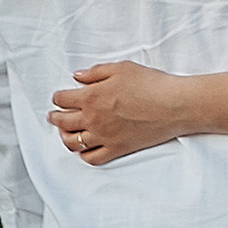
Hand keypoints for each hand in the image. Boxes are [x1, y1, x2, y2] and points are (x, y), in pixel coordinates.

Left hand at [49, 61, 188, 166]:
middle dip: (55, 117)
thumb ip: (96, 72)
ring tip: (65, 132)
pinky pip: (92, 158)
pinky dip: (83, 154)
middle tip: (53, 115)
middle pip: (63, 122)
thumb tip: (78, 76)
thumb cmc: (151, 83)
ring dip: (65, 136)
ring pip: (73, 142)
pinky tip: (84, 148)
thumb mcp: (122, 68)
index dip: (58, 97)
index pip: (62, 99)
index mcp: (91, 97)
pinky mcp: (117, 149)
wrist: (173, 105)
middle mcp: (93, 119)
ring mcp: (104, 137)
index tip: (59, 97)